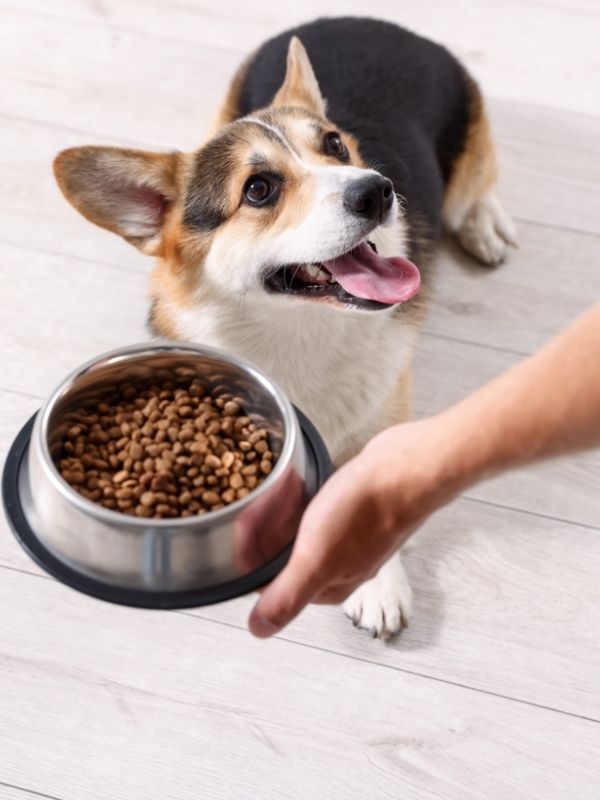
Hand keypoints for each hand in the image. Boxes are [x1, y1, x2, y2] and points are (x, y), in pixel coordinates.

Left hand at [249, 416, 458, 637]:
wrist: (407, 470)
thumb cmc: (367, 511)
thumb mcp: (317, 557)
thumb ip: (287, 596)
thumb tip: (259, 629)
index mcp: (328, 586)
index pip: (272, 581)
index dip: (251, 554)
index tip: (245, 526)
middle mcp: (338, 566)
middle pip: (282, 555)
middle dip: (266, 528)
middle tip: (264, 500)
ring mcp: (348, 539)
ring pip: (298, 531)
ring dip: (282, 511)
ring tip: (280, 488)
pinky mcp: (354, 513)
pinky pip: (315, 511)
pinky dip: (302, 499)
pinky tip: (300, 484)